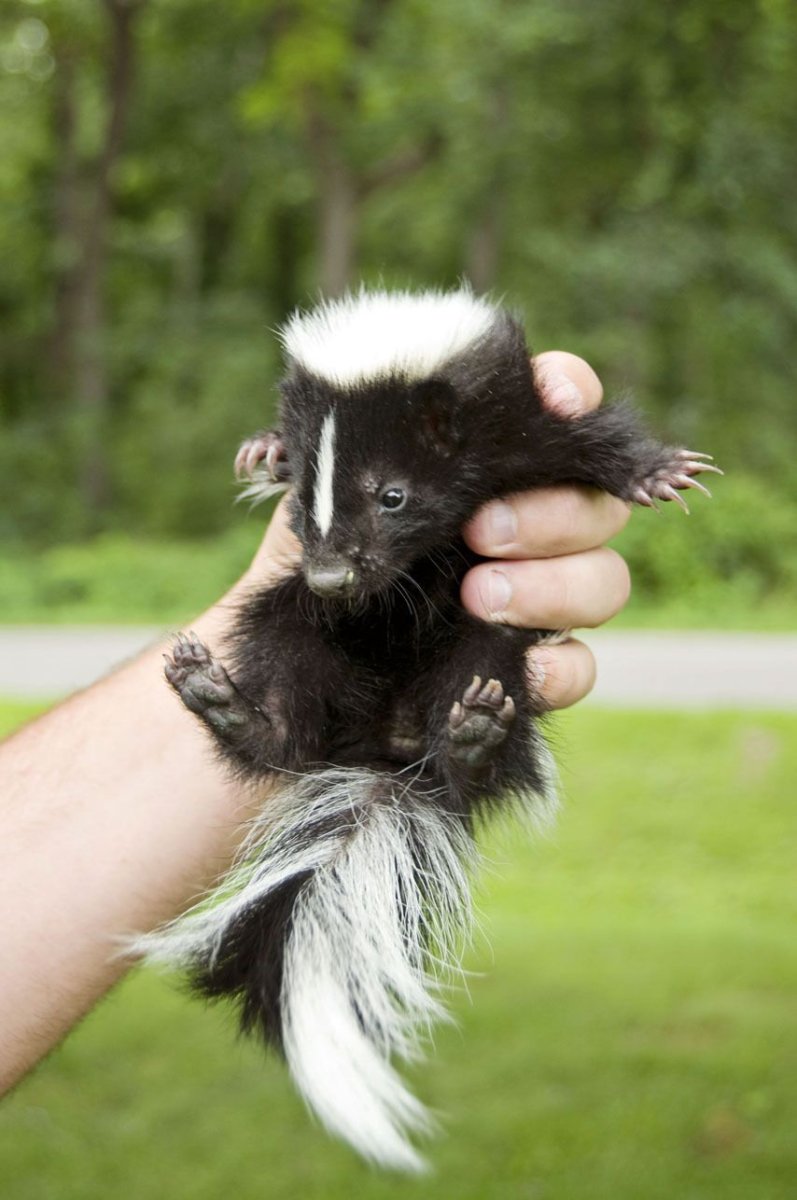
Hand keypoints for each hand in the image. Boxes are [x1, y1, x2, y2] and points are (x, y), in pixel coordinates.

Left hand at [240, 351, 631, 711]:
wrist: (295, 713)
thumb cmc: (302, 611)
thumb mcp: (302, 536)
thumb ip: (323, 491)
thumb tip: (303, 448)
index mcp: (468, 482)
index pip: (545, 417)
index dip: (568, 394)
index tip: (557, 401)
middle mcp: (514, 536)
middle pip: (593, 503)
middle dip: (554, 511)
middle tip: (482, 530)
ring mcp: (531, 608)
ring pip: (604, 579)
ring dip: (556, 583)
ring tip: (478, 596)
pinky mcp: (526, 679)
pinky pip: (580, 665)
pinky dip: (561, 665)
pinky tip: (524, 666)